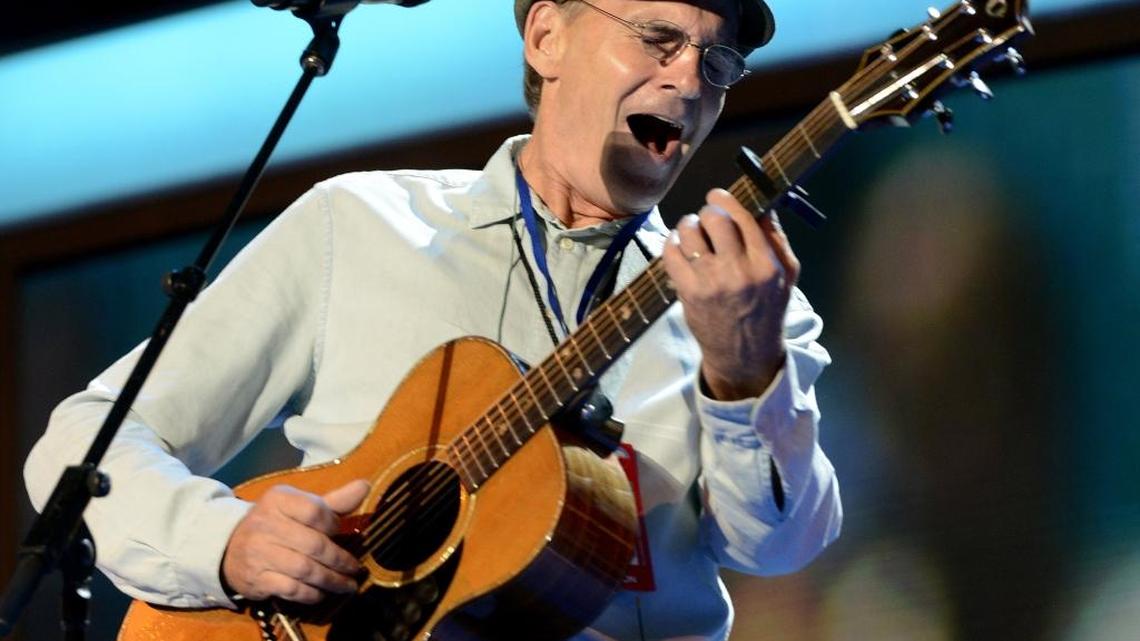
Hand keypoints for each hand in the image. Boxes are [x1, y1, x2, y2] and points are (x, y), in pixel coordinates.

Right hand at [221, 479, 369, 603]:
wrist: (230, 547)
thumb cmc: (277, 523)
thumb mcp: (300, 506)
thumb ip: (334, 501)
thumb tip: (365, 486)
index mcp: (279, 500)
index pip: (314, 511)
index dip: (332, 524)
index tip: (339, 532)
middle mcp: (266, 524)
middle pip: (313, 544)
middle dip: (339, 560)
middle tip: (356, 569)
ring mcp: (259, 553)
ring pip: (304, 570)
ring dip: (331, 580)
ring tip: (348, 585)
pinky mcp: (256, 579)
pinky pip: (291, 589)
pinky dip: (311, 593)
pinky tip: (323, 593)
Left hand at [661, 188, 799, 400]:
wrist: (745, 355)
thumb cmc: (767, 311)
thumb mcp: (786, 276)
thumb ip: (777, 239)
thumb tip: (763, 205)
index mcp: (767, 263)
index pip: (743, 216)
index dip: (725, 200)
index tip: (716, 196)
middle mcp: (739, 270)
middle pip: (713, 219)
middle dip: (707, 212)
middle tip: (705, 219)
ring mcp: (711, 281)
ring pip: (689, 232)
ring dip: (687, 226)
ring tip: (691, 232)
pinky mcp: (689, 292)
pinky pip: (671, 252)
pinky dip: (672, 243)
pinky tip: (679, 247)